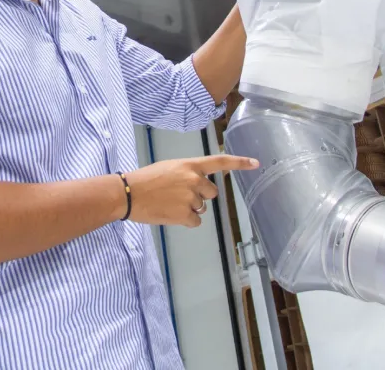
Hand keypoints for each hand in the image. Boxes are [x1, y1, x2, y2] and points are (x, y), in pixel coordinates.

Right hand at [126, 155, 258, 227]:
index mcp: (190, 165)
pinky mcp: (185, 215)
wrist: (128, 194)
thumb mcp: (170, 168)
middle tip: (178, 195)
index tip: (256, 163)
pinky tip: (170, 214)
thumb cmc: (145, 180)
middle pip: (211, 193)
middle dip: (200, 196)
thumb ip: (187, 174)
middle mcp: (194, 180)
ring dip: (190, 209)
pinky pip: (195, 221)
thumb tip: (198, 189)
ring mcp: (191, 198)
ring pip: (201, 208)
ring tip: (169, 204)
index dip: (239, 163)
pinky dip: (186, 221)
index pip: (219, 162)